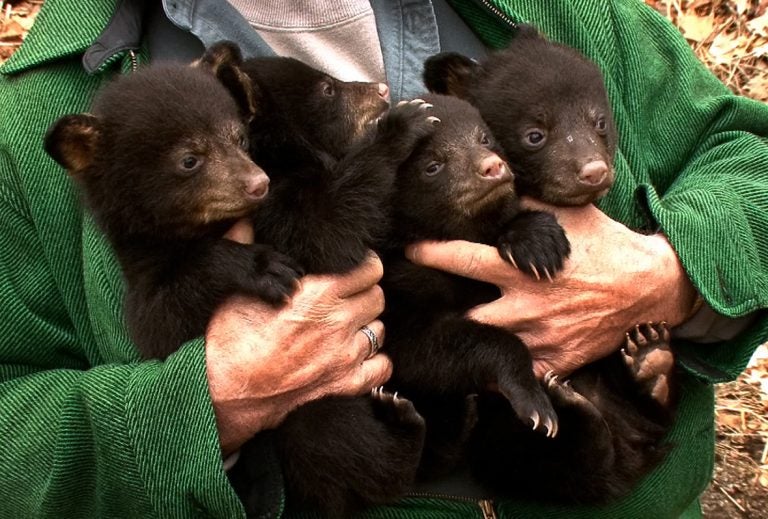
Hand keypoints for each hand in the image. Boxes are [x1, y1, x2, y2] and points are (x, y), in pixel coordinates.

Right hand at [206, 220, 390, 454]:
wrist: (225, 390)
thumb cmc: (228, 339)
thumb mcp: (238, 288)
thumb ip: (247, 249)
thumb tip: (243, 221)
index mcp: (318, 293)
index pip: (368, 269)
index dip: (364, 266)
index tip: (355, 269)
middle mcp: (338, 322)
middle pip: (377, 298)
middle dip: (365, 295)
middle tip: (349, 298)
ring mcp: (344, 355)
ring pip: (379, 331)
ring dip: (366, 327)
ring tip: (348, 327)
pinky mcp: (344, 384)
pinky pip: (381, 368)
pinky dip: (374, 362)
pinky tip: (359, 356)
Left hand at [406, 202, 697, 377]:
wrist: (649, 284)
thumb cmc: (604, 244)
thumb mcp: (567, 214)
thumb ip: (528, 204)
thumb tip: (496, 183)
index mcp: (523, 268)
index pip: (464, 259)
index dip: (432, 254)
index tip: (410, 250)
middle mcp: (527, 306)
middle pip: (468, 315)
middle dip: (447, 311)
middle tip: (425, 306)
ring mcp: (543, 337)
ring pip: (492, 344)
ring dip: (477, 336)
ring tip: (454, 331)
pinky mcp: (558, 360)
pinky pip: (523, 367)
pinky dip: (508, 362)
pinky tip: (494, 356)